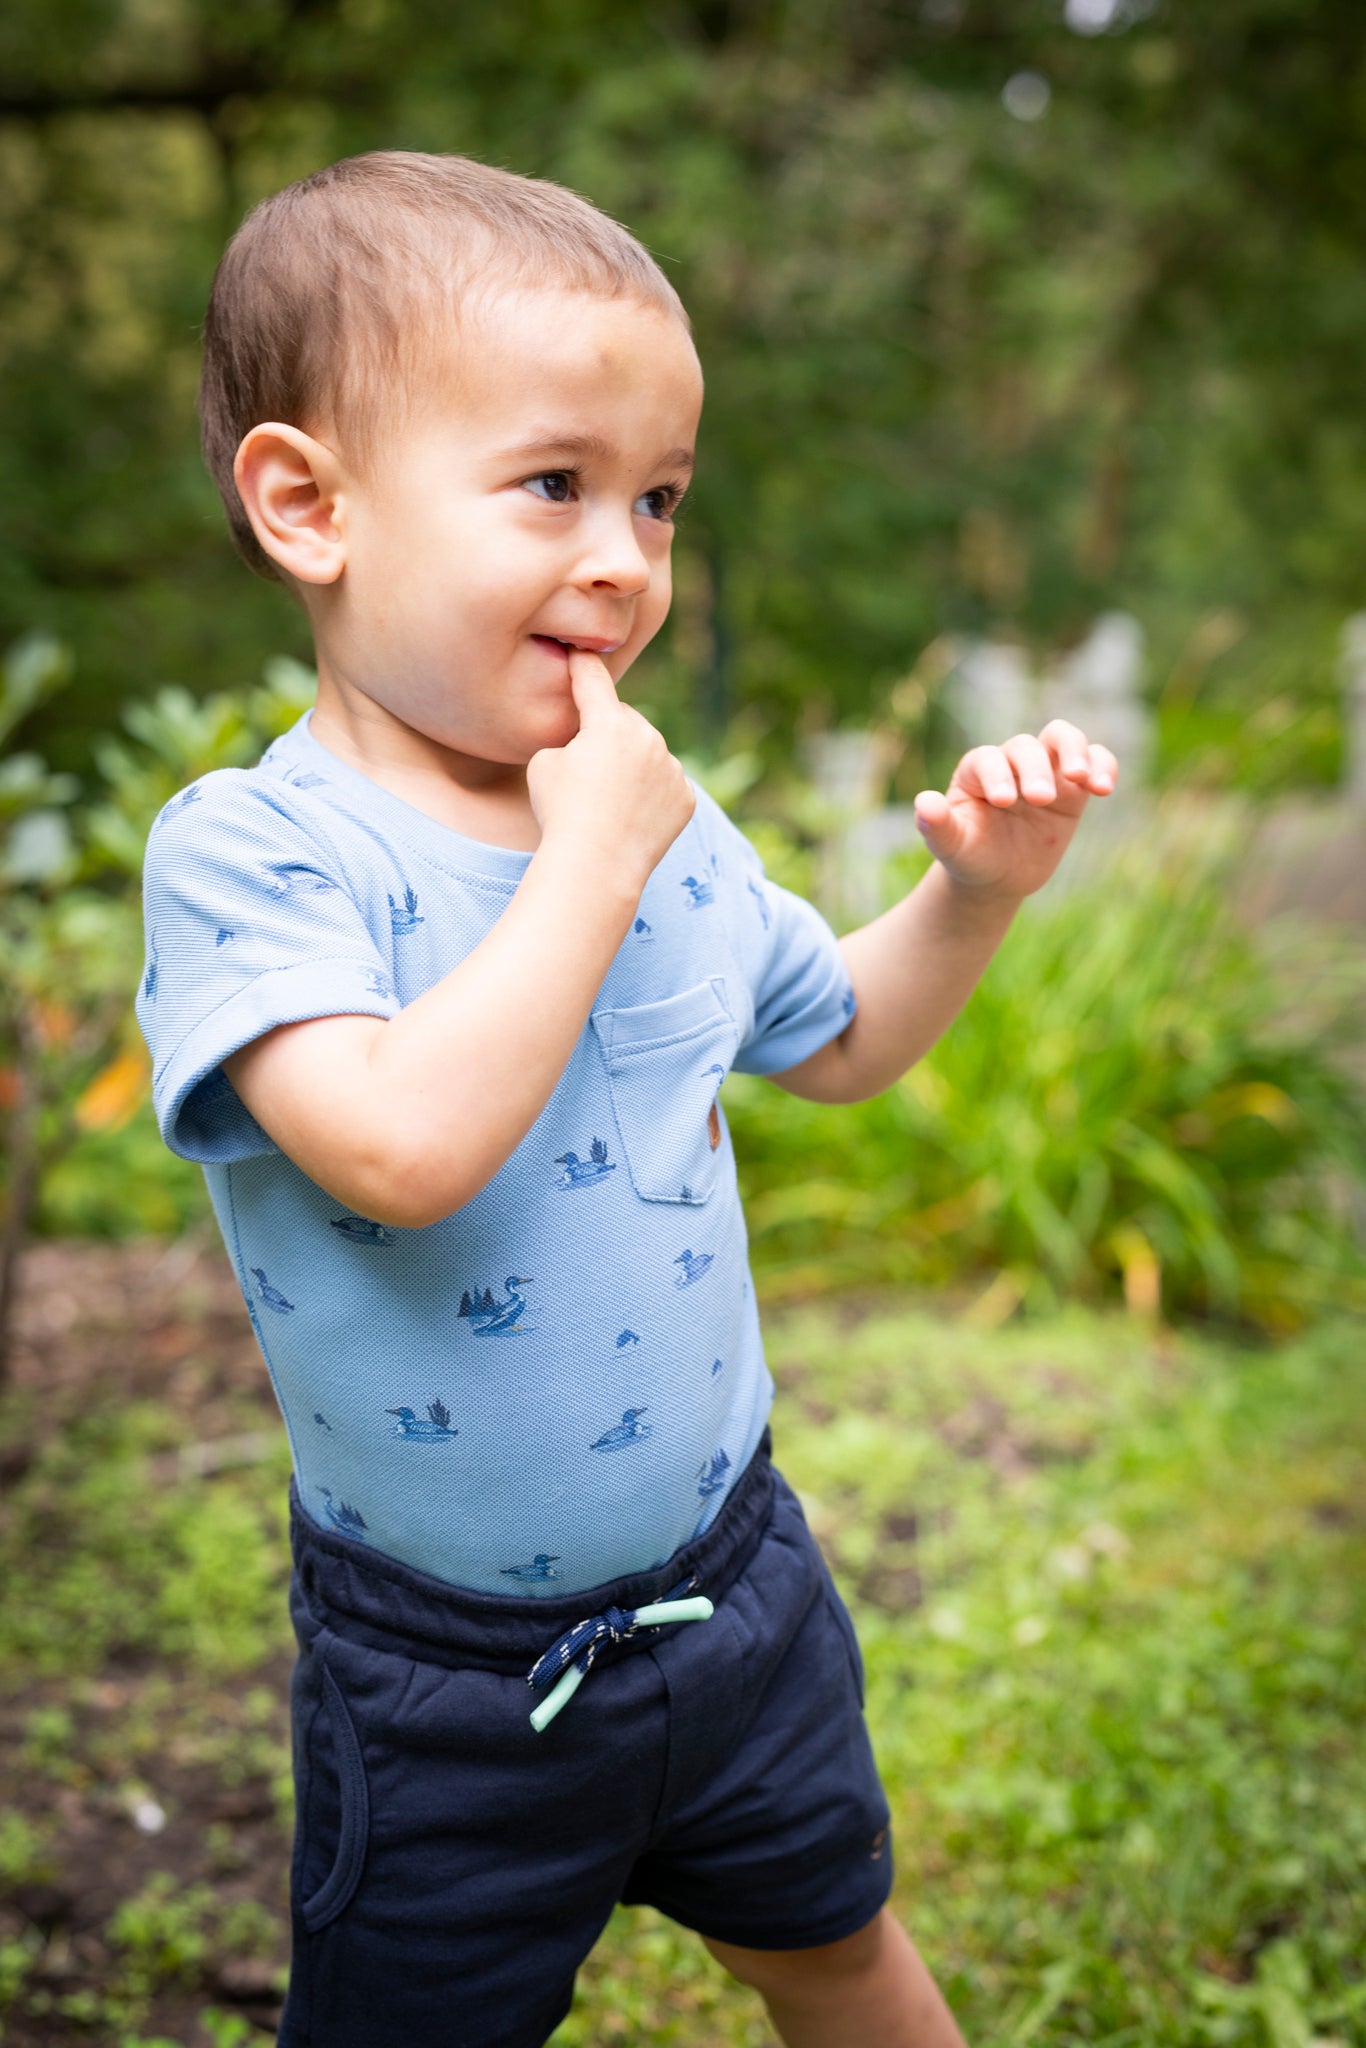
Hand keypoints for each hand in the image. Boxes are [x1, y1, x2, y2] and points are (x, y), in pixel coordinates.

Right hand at [526, 651, 694, 888]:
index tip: (580, 652)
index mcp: (610, 723)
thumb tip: (587, 743)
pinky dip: (652, 793)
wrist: (596, 866)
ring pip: (649, 753)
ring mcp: (672, 769)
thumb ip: (569, 739)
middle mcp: (649, 738)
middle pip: (624, 721)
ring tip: (609, 800)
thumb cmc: (561, 813)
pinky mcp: (686, 798)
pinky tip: (631, 815)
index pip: (593, 681)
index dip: (583, 665)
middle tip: (587, 770)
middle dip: (608, 734)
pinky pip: (665, 784)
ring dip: (633, 764)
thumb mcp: (544, 763)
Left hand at [914, 721, 1117, 900]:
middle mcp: (1010, 762)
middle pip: (1027, 746)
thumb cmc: (970, 856)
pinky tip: (1104, 788)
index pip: (988, 759)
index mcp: (975, 770)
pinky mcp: (1074, 788)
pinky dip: (1104, 766)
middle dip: (1035, 769)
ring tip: (1083, 780)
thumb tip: (924, 803)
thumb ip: (937, 826)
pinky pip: (1095, 761)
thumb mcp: (951, 847)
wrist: (997, 876)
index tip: (1004, 801)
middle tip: (1039, 800)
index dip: (997, 774)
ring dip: (1076, 752)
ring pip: (1063, 738)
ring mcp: (1045, 770)